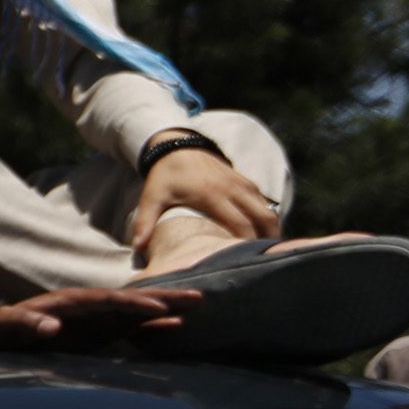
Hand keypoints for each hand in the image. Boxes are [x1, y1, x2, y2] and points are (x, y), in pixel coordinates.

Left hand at [0, 285, 197, 350]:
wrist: (1, 336)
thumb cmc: (2, 330)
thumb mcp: (7, 325)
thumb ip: (27, 323)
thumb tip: (53, 327)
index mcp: (70, 301)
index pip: (108, 300)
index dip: (132, 304)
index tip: (158, 308)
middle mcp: (90, 306)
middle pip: (131, 298)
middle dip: (163, 297)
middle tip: (198, 296)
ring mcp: (98, 318)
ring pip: (138, 310)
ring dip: (166, 308)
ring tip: (197, 304)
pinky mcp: (100, 332)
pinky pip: (132, 327)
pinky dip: (154, 325)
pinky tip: (176, 325)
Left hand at [131, 139, 281, 249]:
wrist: (176, 147)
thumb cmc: (165, 176)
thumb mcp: (152, 198)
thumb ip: (145, 222)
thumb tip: (138, 247)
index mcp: (211, 195)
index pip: (240, 224)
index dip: (247, 244)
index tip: (247, 262)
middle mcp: (232, 189)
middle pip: (263, 218)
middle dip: (267, 240)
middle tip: (265, 261)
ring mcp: (241, 183)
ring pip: (267, 210)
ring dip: (270, 230)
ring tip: (265, 251)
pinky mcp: (245, 180)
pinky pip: (264, 201)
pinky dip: (266, 217)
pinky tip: (262, 233)